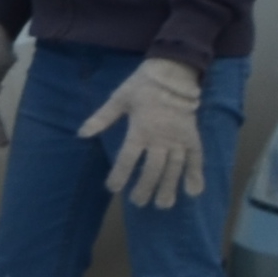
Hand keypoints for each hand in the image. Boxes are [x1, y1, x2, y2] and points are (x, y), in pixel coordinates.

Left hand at [81, 55, 207, 212]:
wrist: (174, 72)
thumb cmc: (142, 85)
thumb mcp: (119, 98)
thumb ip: (102, 118)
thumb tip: (81, 133)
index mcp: (140, 129)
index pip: (127, 158)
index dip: (120, 175)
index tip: (113, 188)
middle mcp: (161, 137)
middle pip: (152, 169)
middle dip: (144, 187)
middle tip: (138, 203)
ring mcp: (178, 138)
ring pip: (174, 168)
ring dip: (168, 187)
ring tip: (163, 204)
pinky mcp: (192, 136)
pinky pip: (196, 157)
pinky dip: (196, 174)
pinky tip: (194, 191)